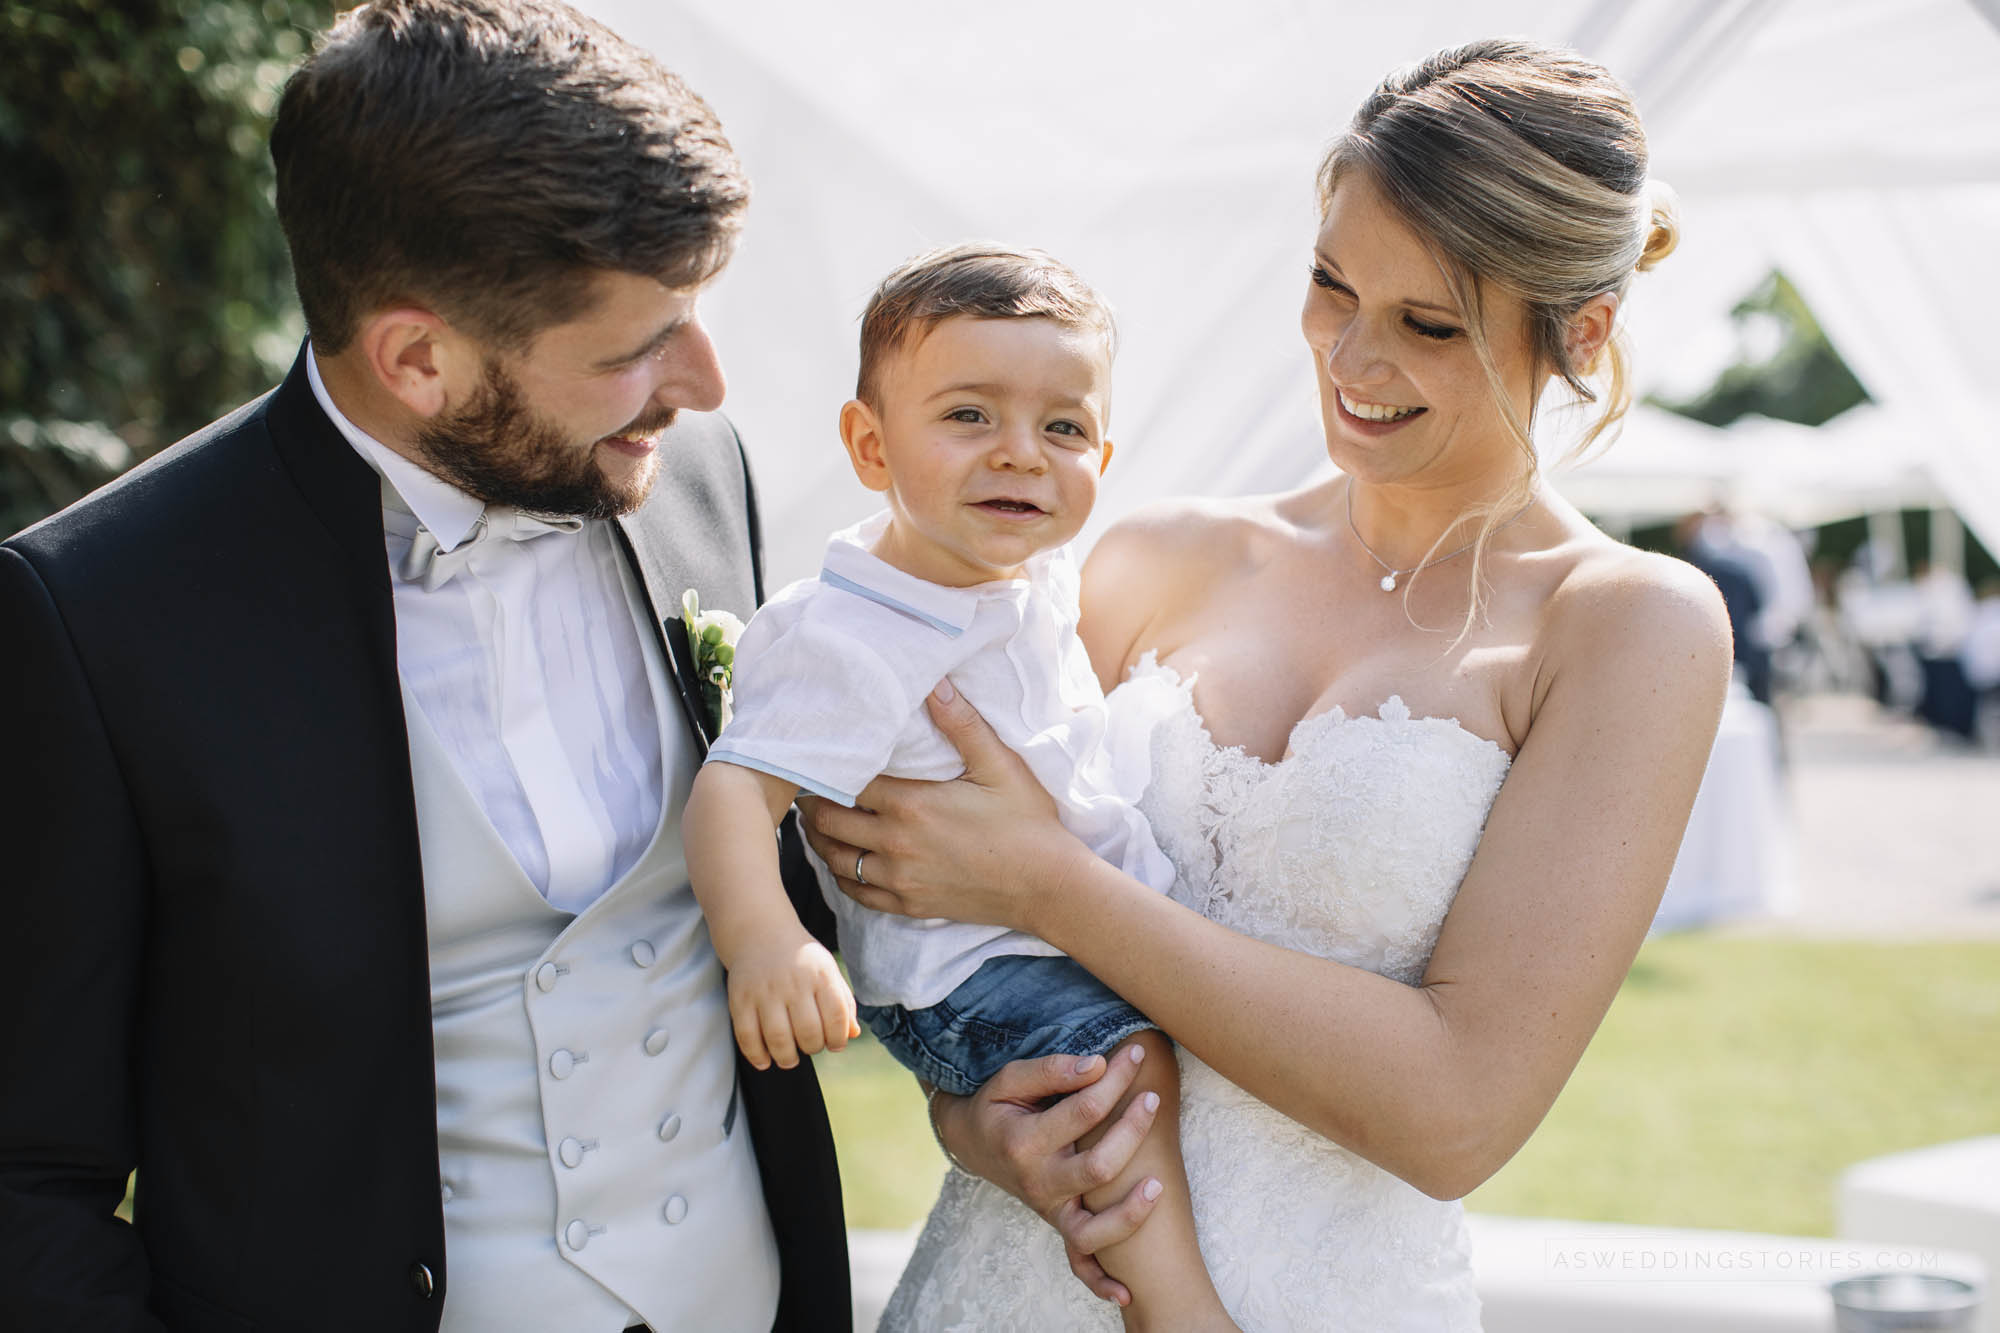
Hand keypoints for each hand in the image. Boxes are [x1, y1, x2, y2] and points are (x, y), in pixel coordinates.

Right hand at [725, 934, 858, 1069]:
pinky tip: (764, 1060)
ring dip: (787, 1058)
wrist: (760, 932)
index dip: (838, 1039)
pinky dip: (756, 1055)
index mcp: (820, 974)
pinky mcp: (740, 998)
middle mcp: (793, 982)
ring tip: (789, 1058)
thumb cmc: (801, 959)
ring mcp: (765, 990)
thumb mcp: (829, 971)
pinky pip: (747, 1036)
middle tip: (810, 1046)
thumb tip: (853, 1034)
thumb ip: (844, 1003)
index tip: (834, 1044)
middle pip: (808, 1032)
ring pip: (778, 1039)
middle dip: (812, 1048)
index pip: (836, 1017)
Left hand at [798, 681, 1094, 934]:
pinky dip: (841, 874)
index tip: (822, 756)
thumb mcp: (1000, 765)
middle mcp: (895, 844)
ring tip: (815, 819)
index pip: (847, 781)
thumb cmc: (1027, 823)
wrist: (1047, 886)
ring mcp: (899, 878)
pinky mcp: (907, 904)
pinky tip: (841, 860)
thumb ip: (962, 724)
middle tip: (809, 785)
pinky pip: (856, 892)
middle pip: (828, 821)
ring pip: (835, 859)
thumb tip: (935, 683)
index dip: (829, 767)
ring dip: (819, 838)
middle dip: (814, 801)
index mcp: (911, 804)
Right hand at [933, 1048, 1162, 1304]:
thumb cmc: (997, 1106)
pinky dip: (1100, 1281)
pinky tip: (1126, 1291)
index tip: (1135, 1055)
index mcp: (1025, 1142)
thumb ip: (1051, 1070)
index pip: (1084, 1110)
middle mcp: (1038, 1182)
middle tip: (1152, 1096)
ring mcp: (1049, 1209)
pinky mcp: (1058, 1224)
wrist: (972, 1144)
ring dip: (1129, 1214)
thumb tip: (1097, 1065)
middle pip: (1098, 1167)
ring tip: (1158, 1184)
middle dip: (1133, 1131)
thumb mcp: (1011, 1079)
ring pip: (1092, 1229)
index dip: (1115, 1079)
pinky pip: (1078, 1261)